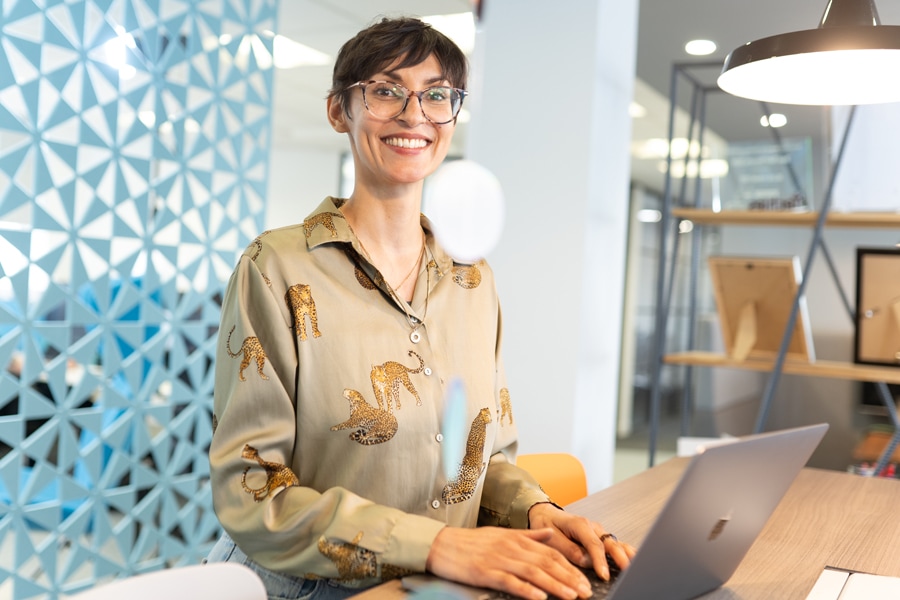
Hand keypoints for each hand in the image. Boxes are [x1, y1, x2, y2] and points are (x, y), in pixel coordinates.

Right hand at [426, 526, 595, 599]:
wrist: (441, 544)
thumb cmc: (470, 541)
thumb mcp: (501, 533)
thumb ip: (528, 535)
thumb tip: (550, 534)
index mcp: (516, 539)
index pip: (550, 553)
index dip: (570, 567)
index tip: (584, 580)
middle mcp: (511, 548)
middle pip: (546, 563)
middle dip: (569, 578)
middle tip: (586, 592)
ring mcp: (499, 560)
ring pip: (533, 572)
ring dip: (554, 585)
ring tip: (570, 596)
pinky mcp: (485, 572)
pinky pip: (509, 581)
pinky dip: (526, 589)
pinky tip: (539, 597)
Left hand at [527, 503, 636, 581]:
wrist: (545, 513)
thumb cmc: (546, 524)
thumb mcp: (552, 537)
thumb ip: (569, 549)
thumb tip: (586, 561)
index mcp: (579, 524)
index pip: (594, 544)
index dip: (600, 561)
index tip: (604, 575)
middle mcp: (592, 526)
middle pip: (610, 543)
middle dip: (620, 558)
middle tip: (627, 571)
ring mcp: (598, 531)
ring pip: (616, 542)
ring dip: (626, 554)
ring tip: (636, 565)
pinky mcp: (600, 536)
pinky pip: (615, 544)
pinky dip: (625, 551)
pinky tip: (634, 558)